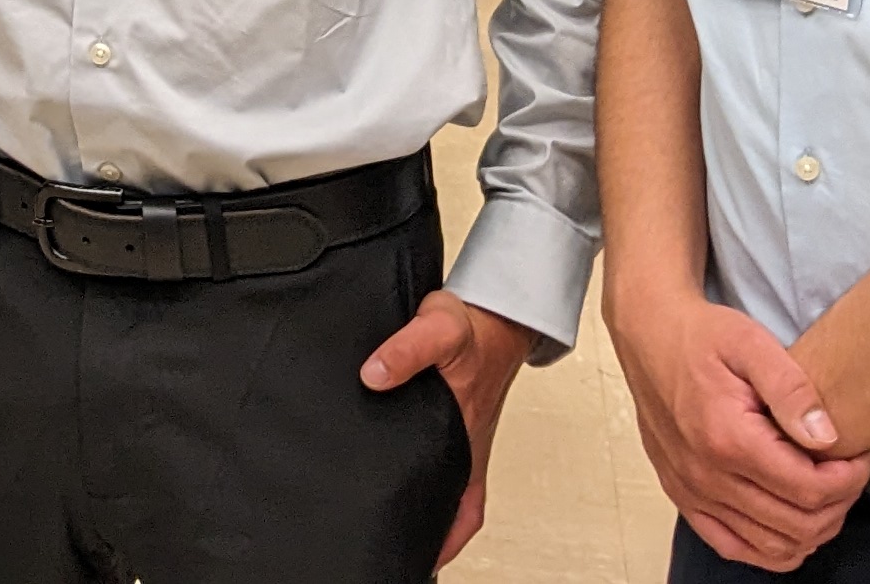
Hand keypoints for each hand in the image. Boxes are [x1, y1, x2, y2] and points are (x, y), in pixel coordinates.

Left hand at [359, 289, 537, 567]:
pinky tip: (400, 480)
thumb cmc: (472, 323)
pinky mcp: (455, 425)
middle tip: (397, 553)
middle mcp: (465, 445)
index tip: (418, 558)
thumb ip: (406, 349)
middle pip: (452, 510)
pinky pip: (445, 466)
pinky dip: (431, 485)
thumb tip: (375, 375)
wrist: (494, 311)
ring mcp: (462, 438)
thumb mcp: (438, 327)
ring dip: (430, 512)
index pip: (461, 509)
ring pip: (448, 492)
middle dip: (429, 536)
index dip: (442, 539)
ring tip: (395, 532)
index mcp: (464, 436)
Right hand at [610, 291, 869, 571]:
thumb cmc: (699, 336)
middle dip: (840, 503)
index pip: (810, 489)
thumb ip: (793, 390)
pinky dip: (771, 548)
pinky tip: (790, 524)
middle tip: (849, 471)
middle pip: (798, 525)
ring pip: (772, 546)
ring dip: (813, 529)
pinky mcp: (682, 496)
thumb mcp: (751, 343)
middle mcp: (706, 476)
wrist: (647, 336)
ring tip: (826, 492)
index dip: (850, 479)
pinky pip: (733, 547)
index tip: (860, 454)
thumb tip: (827, 437)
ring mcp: (692, 492)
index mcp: (728, 439)